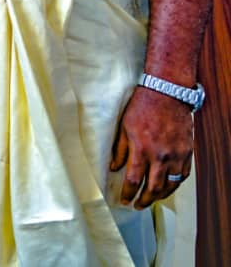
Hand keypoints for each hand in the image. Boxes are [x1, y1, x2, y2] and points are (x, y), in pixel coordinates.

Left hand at [110, 86, 193, 208]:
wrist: (167, 94)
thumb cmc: (142, 107)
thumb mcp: (124, 127)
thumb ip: (120, 150)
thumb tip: (113, 167)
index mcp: (142, 149)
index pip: (133, 180)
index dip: (128, 194)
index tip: (124, 201)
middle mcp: (160, 156)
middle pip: (153, 188)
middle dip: (144, 200)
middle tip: (137, 206)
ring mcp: (176, 155)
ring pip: (170, 185)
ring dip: (160, 196)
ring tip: (151, 200)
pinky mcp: (187, 152)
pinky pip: (183, 176)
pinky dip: (175, 185)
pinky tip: (168, 187)